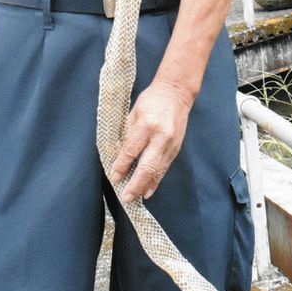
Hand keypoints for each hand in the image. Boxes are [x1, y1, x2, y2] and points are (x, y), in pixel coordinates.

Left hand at [111, 80, 192, 203]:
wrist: (176, 93)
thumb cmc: (152, 100)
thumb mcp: (134, 113)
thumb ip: (127, 134)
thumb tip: (118, 155)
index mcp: (147, 125)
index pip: (131, 151)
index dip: (121, 166)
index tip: (114, 176)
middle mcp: (161, 137)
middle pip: (147, 166)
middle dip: (135, 184)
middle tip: (126, 196)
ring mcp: (171, 144)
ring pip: (158, 171)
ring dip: (146, 185)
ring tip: (136, 197)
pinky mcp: (176, 148)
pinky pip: (164, 168)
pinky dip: (156, 180)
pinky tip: (149, 189)